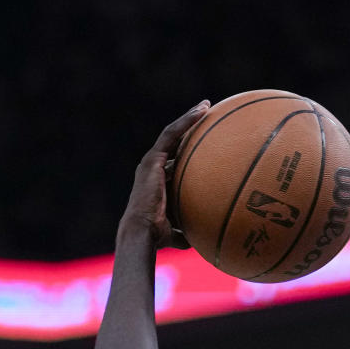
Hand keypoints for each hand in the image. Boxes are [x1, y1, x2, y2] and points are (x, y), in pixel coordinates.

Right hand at [119, 102, 209, 248]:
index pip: (175, 159)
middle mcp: (153, 166)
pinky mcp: (153, 159)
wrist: (142, 231)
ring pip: (173, 133)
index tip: (204, 141)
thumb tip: (203, 242)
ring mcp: (151, 161)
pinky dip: (186, 122)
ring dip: (189, 118)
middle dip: (189, 127)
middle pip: (174, 141)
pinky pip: (172, 135)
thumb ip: (186, 232)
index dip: (188, 149)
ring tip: (206, 106)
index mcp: (157, 180)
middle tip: (207, 115)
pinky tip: (202, 112)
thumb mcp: (177, 232)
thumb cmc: (157, 236)